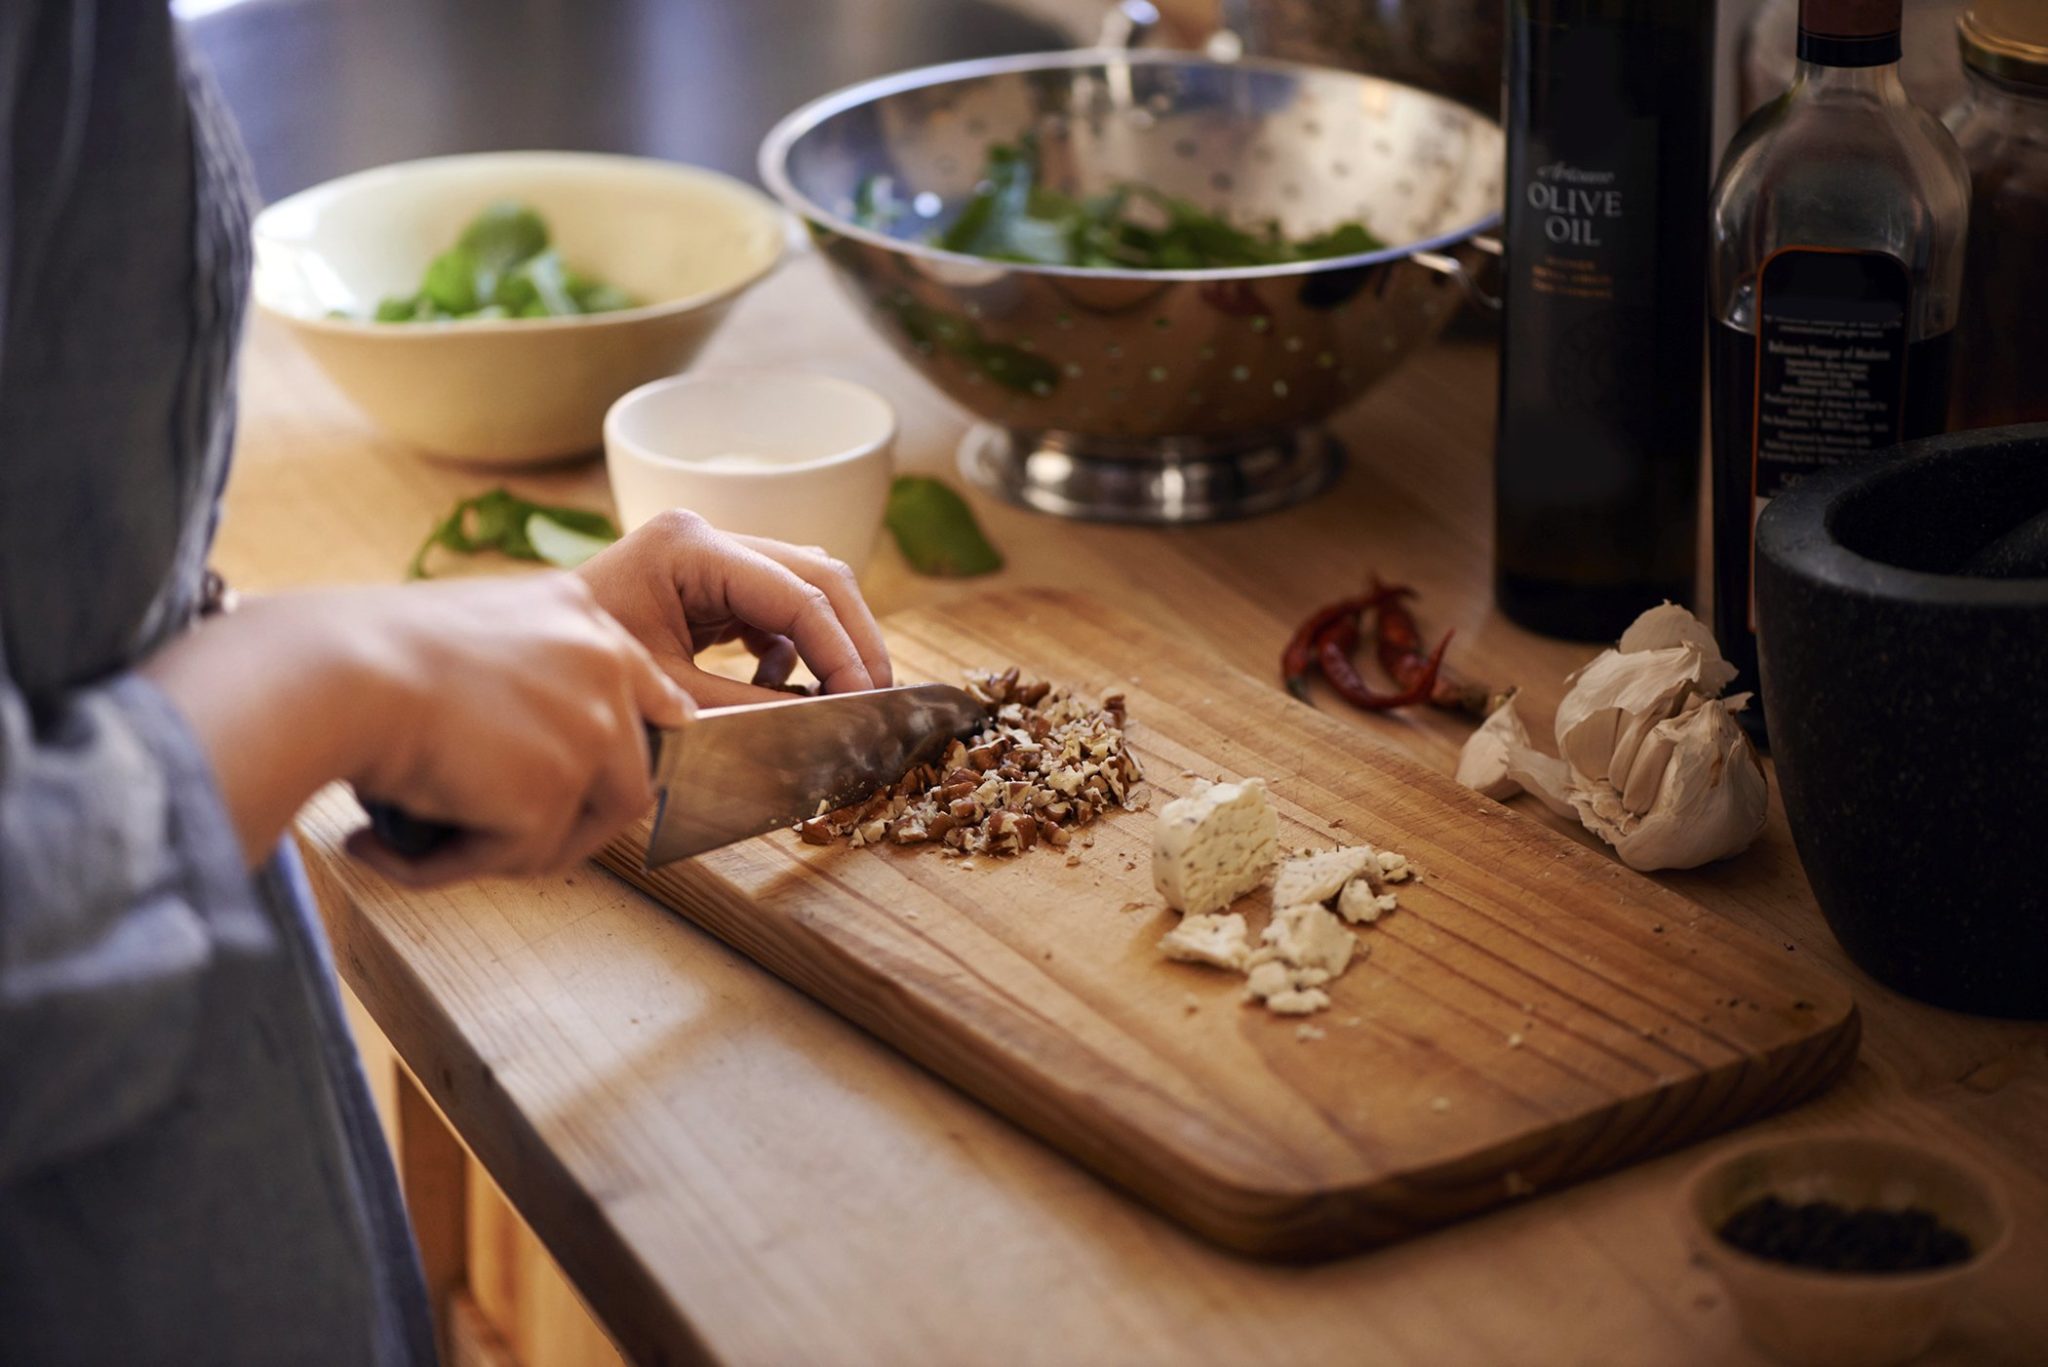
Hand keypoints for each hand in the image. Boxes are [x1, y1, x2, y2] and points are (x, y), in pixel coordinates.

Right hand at [147, 574, 689, 880]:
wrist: (329, 674)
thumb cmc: (363, 652)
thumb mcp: (466, 636)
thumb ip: (516, 679)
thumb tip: (521, 756)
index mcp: (578, 615)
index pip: (649, 692)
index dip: (631, 745)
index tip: (606, 778)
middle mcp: (601, 668)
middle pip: (627, 777)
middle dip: (565, 821)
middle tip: (487, 836)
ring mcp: (587, 731)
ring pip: (578, 828)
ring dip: (511, 849)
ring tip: (428, 848)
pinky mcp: (551, 793)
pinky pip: (514, 857)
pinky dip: (450, 867)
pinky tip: (383, 850)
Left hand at [575, 509, 892, 707]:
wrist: (527, 674)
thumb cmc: (583, 681)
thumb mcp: (671, 698)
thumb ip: (752, 708)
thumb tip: (829, 724)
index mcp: (687, 548)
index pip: (796, 594)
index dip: (842, 650)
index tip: (866, 701)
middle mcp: (703, 537)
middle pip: (816, 576)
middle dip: (853, 639)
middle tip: (876, 698)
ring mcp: (708, 555)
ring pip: (805, 587)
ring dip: (830, 642)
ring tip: (841, 698)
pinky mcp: (709, 583)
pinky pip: (776, 607)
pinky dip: (793, 649)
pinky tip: (776, 689)